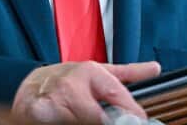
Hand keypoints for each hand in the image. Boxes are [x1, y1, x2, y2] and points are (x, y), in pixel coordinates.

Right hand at [12, 61, 160, 122]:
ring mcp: (53, 100)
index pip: (118, 96)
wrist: (31, 86)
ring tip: (80, 117)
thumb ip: (127, 74)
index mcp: (89, 72)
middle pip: (99, 118)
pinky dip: (65, 122)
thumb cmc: (67, 80)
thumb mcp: (98, 72)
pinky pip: (58, 122)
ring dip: (83, 121)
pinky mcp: (36, 113)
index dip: (131, 115)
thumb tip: (155, 68)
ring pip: (80, 121)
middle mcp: (71, 85)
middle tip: (110, 120)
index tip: (138, 121)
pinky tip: (66, 121)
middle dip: (107, 121)